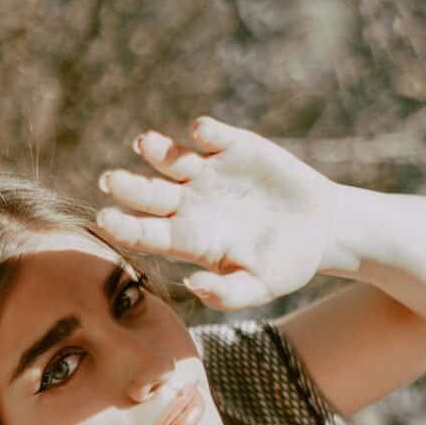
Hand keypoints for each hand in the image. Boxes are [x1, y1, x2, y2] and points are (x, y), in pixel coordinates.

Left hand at [96, 116, 338, 310]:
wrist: (320, 231)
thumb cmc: (284, 265)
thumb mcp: (260, 287)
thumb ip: (227, 293)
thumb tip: (193, 285)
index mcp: (190, 239)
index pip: (148, 234)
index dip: (126, 227)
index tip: (105, 221)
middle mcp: (190, 204)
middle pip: (149, 194)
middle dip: (129, 186)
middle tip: (109, 180)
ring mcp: (209, 174)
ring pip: (172, 159)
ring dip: (157, 150)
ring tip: (144, 144)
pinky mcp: (234, 148)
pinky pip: (212, 135)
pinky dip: (206, 131)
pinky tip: (203, 133)